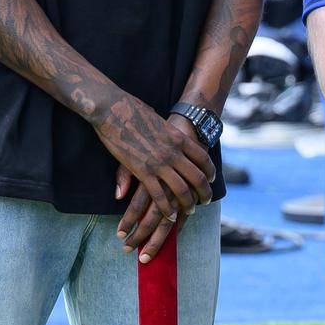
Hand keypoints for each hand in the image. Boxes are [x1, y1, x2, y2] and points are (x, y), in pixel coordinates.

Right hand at [95, 100, 213, 254]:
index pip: (203, 158)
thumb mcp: (157, 118)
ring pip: (182, 190)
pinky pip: (160, 196)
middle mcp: (173, 151)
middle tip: (206, 200)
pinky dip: (168, 209)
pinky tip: (171, 216)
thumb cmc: (132, 109)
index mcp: (178, 136)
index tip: (211, 179)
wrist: (113, 108)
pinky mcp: (143, 171)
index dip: (209, 171)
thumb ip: (165, 130)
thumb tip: (167, 128)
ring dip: (188, 204)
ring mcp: (159, 162)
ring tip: (191, 211)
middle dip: (204, 191)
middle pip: (198, 177)